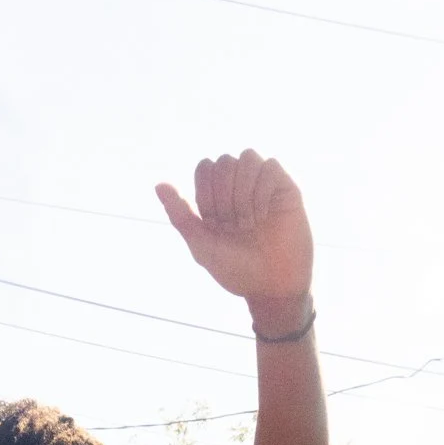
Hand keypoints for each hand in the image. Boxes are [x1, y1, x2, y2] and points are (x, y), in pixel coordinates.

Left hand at [157, 150, 312, 306]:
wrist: (271, 287)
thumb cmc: (237, 269)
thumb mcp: (202, 246)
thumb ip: (180, 216)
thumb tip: (158, 184)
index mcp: (218, 197)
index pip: (204, 167)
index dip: (206, 193)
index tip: (215, 224)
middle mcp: (239, 187)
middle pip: (223, 162)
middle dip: (224, 197)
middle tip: (233, 227)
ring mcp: (262, 185)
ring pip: (246, 157)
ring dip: (242, 193)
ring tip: (249, 223)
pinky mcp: (285, 188)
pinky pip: (269, 166)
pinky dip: (261, 191)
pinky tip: (263, 216)